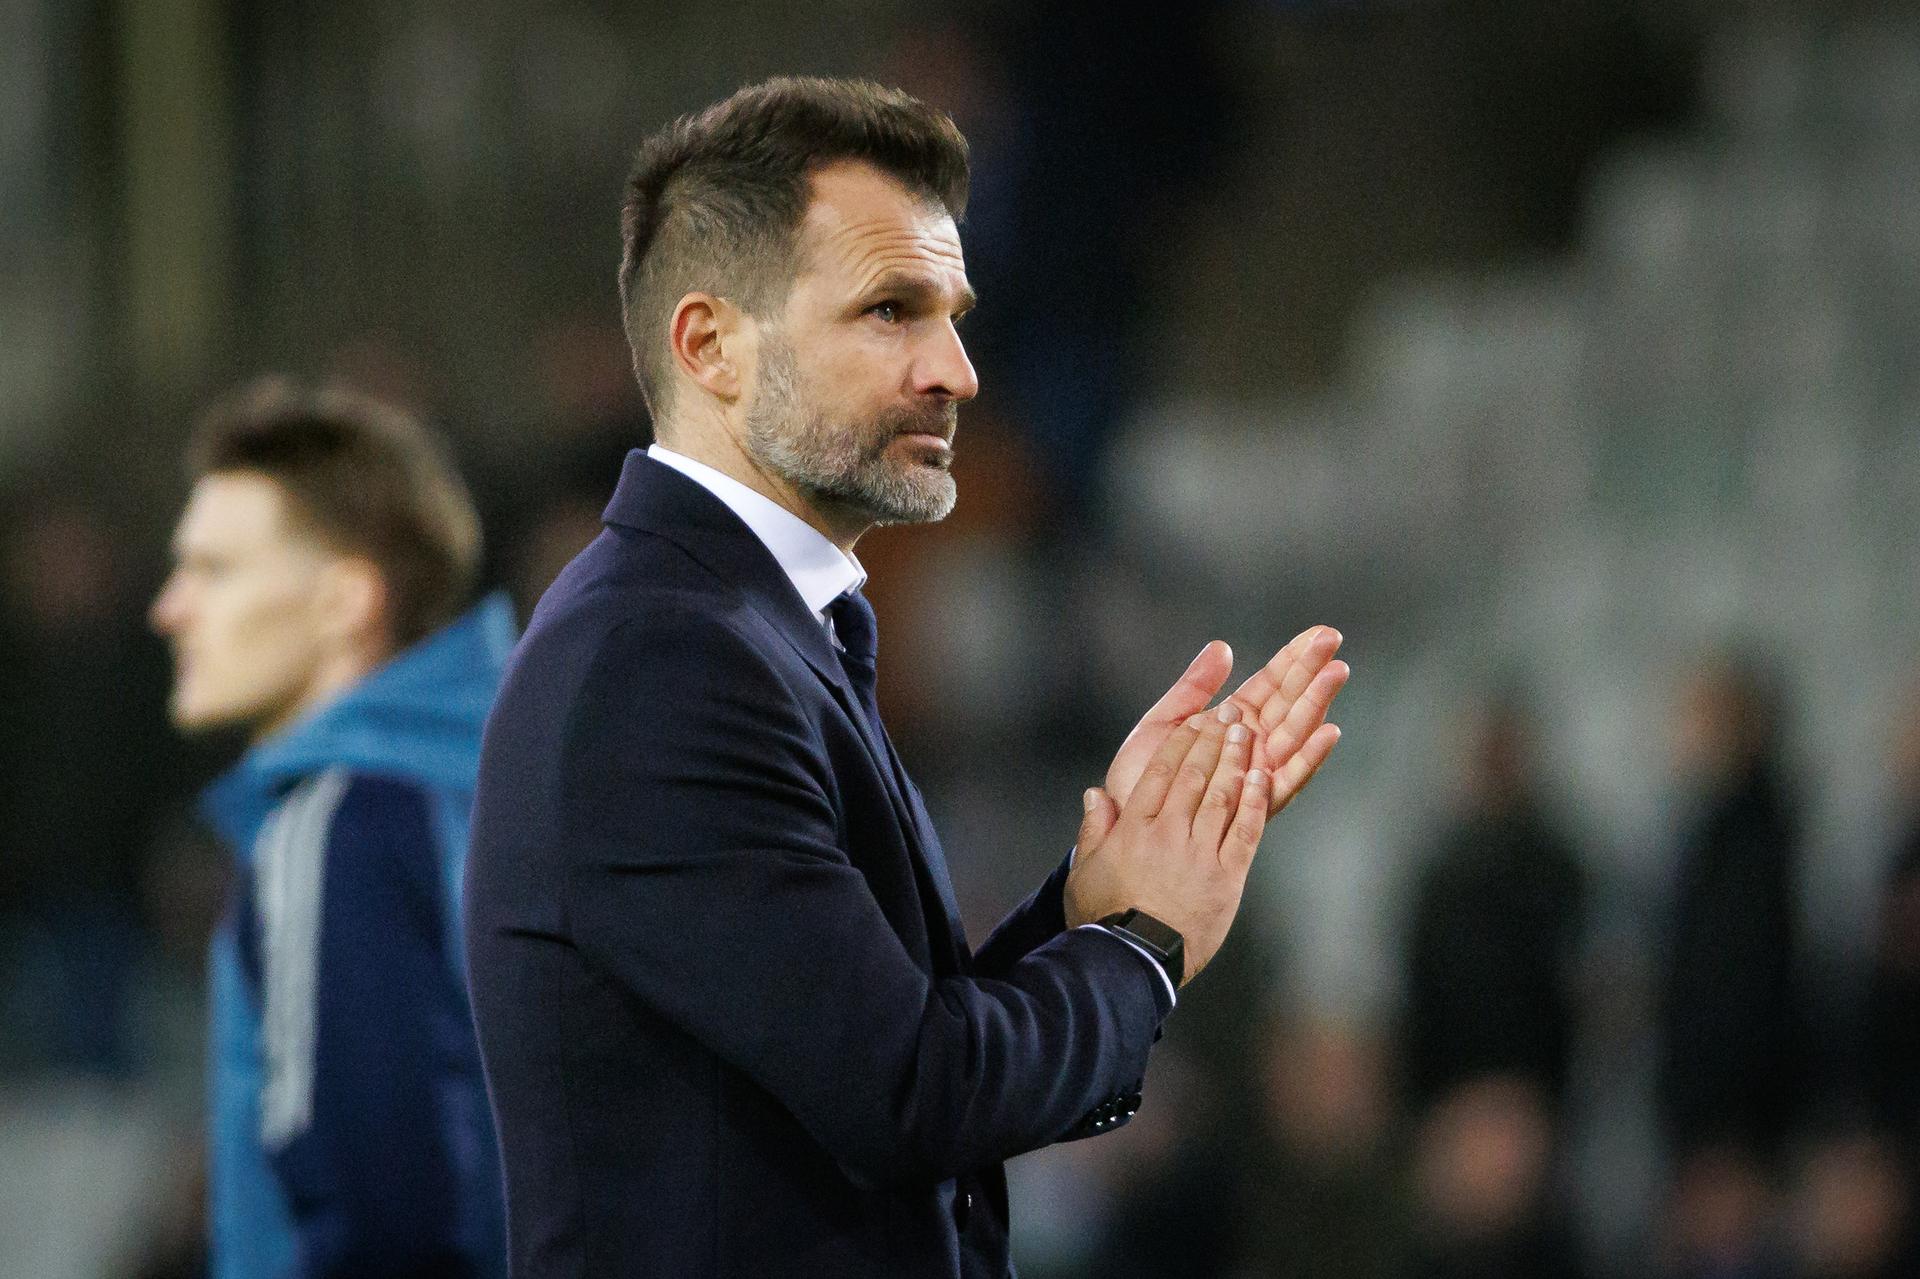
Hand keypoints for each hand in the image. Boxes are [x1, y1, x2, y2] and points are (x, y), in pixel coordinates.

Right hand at [1065, 702, 1270, 985]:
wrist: (1133, 961)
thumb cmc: (1104, 919)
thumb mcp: (1085, 873)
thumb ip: (1093, 830)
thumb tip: (1096, 793)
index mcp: (1134, 830)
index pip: (1161, 775)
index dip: (1180, 744)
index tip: (1195, 720)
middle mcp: (1168, 834)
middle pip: (1195, 777)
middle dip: (1214, 741)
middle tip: (1230, 713)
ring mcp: (1200, 854)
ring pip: (1221, 796)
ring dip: (1236, 760)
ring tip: (1248, 732)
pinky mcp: (1226, 877)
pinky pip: (1244, 831)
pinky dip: (1254, 800)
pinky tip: (1262, 776)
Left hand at [1104, 629, 1347, 819]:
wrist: (1123, 820)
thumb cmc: (1139, 776)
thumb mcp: (1163, 722)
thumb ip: (1193, 688)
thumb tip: (1223, 648)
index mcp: (1229, 723)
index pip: (1269, 684)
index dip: (1293, 658)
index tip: (1320, 632)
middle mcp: (1250, 747)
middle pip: (1289, 703)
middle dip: (1311, 671)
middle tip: (1334, 640)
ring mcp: (1255, 774)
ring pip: (1294, 733)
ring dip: (1316, 702)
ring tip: (1336, 672)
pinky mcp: (1254, 805)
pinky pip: (1287, 779)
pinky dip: (1309, 757)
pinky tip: (1328, 731)